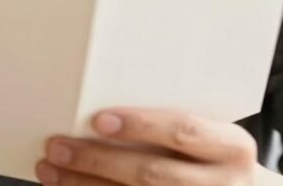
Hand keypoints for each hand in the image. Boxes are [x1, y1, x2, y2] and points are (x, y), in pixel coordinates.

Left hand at [37, 107, 265, 185]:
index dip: (141, 125)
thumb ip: (174, 119)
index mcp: (232, 147)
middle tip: (58, 145)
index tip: (99, 119)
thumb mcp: (214, 133)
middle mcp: (221, 183)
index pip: (183, 132)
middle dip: (98, 160)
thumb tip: (104, 104)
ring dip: (85, 185)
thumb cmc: (216, 154)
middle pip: (151, 173)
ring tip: (50, 169)